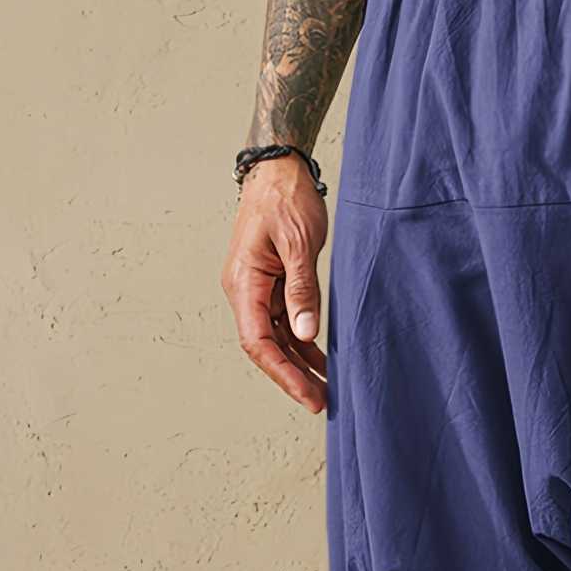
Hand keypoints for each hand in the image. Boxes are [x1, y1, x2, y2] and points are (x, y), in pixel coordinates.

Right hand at [220, 154, 328, 413]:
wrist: (279, 168)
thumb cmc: (285, 198)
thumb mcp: (298, 244)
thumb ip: (301, 290)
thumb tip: (304, 333)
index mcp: (244, 282)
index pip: (258, 342)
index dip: (282, 373)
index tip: (307, 395)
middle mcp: (245, 290)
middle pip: (265, 347)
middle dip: (292, 377)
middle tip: (322, 402)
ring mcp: (257, 288)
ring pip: (276, 338)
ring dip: (299, 364)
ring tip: (327, 388)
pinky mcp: (272, 283)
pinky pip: (285, 322)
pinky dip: (303, 342)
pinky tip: (322, 360)